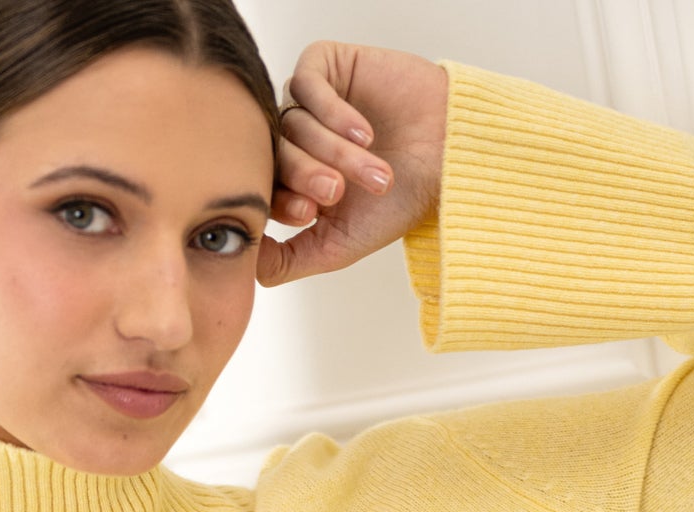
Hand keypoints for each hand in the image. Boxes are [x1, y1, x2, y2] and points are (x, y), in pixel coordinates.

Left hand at [258, 43, 447, 286]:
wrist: (449, 160)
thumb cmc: (399, 203)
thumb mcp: (337, 247)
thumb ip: (287, 262)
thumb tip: (244, 262)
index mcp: (296, 180)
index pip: (263, 186)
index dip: (281, 200)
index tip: (311, 213)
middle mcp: (298, 139)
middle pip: (274, 153)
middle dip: (306, 175)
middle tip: (338, 191)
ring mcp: (310, 101)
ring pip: (292, 122)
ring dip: (333, 151)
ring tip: (373, 169)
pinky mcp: (328, 66)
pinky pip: (307, 84)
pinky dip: (334, 113)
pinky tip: (366, 133)